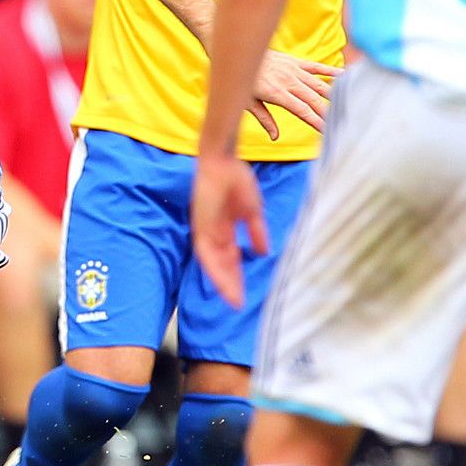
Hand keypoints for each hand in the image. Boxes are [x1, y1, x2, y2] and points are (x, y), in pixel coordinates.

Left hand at [192, 153, 269, 307]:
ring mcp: (206, 231)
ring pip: (213, 264)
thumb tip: (265, 252)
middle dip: (231, 284)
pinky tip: (223, 282)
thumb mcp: (252, 211)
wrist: (223, 162)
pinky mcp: (200, 228)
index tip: (245, 292)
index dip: (237, 275)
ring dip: (223, 282)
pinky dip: (215, 269)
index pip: (231, 258)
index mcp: (224, 229)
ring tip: (233, 300)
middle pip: (222, 265)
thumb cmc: (236, 180)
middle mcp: (213, 234)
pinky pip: (206, 254)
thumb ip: (257, 232)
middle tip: (239, 303)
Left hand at [249, 50, 338, 139]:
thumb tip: (275, 137)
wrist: (238, 50)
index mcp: (276, 93)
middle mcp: (288, 81)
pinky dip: (330, 71)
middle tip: (340, 123)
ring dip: (332, 95)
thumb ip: (264, 119)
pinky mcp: (295, 61)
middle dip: (327, 112)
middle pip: (313, 99)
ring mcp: (293, 70)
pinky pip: (316, 67)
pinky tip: (343, 75)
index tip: (326, 131)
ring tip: (347, 104)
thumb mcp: (247, 102)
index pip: (302, 110)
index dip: (315, 121)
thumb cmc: (240, 79)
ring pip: (318, 84)